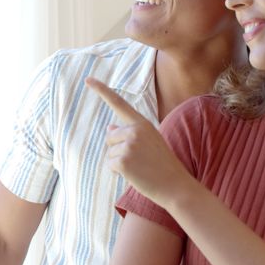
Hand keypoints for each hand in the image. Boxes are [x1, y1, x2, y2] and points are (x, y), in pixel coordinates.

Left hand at [85, 77, 193, 204]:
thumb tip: (109, 128)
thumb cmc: (162, 165)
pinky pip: (110, 165)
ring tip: (140, 167)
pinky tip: (135, 174)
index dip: (102, 90)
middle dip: (118, 149)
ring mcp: (129, 145)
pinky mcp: (123, 161)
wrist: (175, 185)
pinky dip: (118, 172)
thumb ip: (130, 133)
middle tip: (140, 160)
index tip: (88, 80)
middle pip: (110, 137)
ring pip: (109, 152)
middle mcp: (135, 130)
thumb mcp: (150, 142)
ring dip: (119, 162)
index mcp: (143, 123)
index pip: (119, 103)